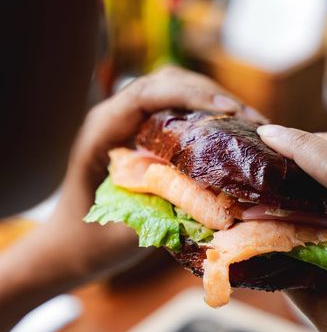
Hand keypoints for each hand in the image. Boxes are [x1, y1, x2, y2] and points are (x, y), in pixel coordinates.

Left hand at [48, 65, 265, 279]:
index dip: (190, 95)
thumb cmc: (86, 243)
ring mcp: (132, 125)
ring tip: (254, 127)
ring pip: (179, 94)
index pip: (146, 94)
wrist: (68, 248)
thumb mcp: (122, 233)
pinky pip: (181, 115)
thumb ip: (163, 214)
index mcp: (102, 132)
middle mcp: (117, 119)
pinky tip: (236, 139)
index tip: (229, 110)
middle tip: (254, 121)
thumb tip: (218, 202)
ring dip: (217, 105)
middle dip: (214, 96)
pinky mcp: (145, 136)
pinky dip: (210, 121)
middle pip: (169, 83)